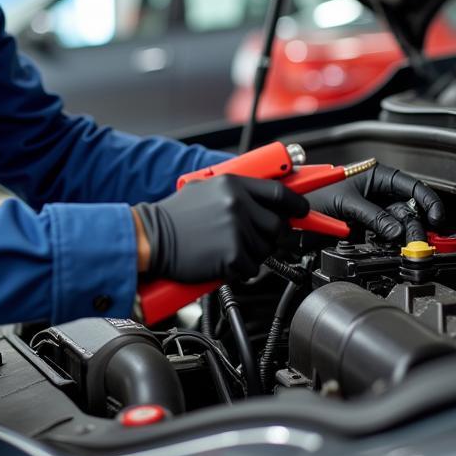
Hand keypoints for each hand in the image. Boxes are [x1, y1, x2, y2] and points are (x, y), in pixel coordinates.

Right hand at [134, 176, 308, 283]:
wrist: (150, 237)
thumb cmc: (175, 217)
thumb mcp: (205, 190)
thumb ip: (236, 192)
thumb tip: (266, 199)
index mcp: (233, 185)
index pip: (280, 193)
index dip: (297, 205)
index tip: (304, 211)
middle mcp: (238, 204)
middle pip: (278, 225)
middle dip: (269, 236)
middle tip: (249, 239)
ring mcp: (237, 229)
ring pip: (265, 250)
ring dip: (251, 254)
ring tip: (225, 248)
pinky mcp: (233, 255)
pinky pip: (251, 269)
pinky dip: (239, 270)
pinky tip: (220, 261)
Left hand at [307, 164, 443, 239]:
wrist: (293, 208)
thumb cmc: (314, 192)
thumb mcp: (346, 202)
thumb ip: (374, 216)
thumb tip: (397, 230)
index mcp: (377, 175)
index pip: (412, 187)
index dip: (428, 202)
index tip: (437, 218)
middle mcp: (378, 191)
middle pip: (408, 208)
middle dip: (415, 224)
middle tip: (419, 242)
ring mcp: (373, 209)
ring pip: (399, 223)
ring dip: (405, 235)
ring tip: (408, 247)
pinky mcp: (366, 226)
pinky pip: (386, 234)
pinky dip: (392, 241)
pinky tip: (395, 246)